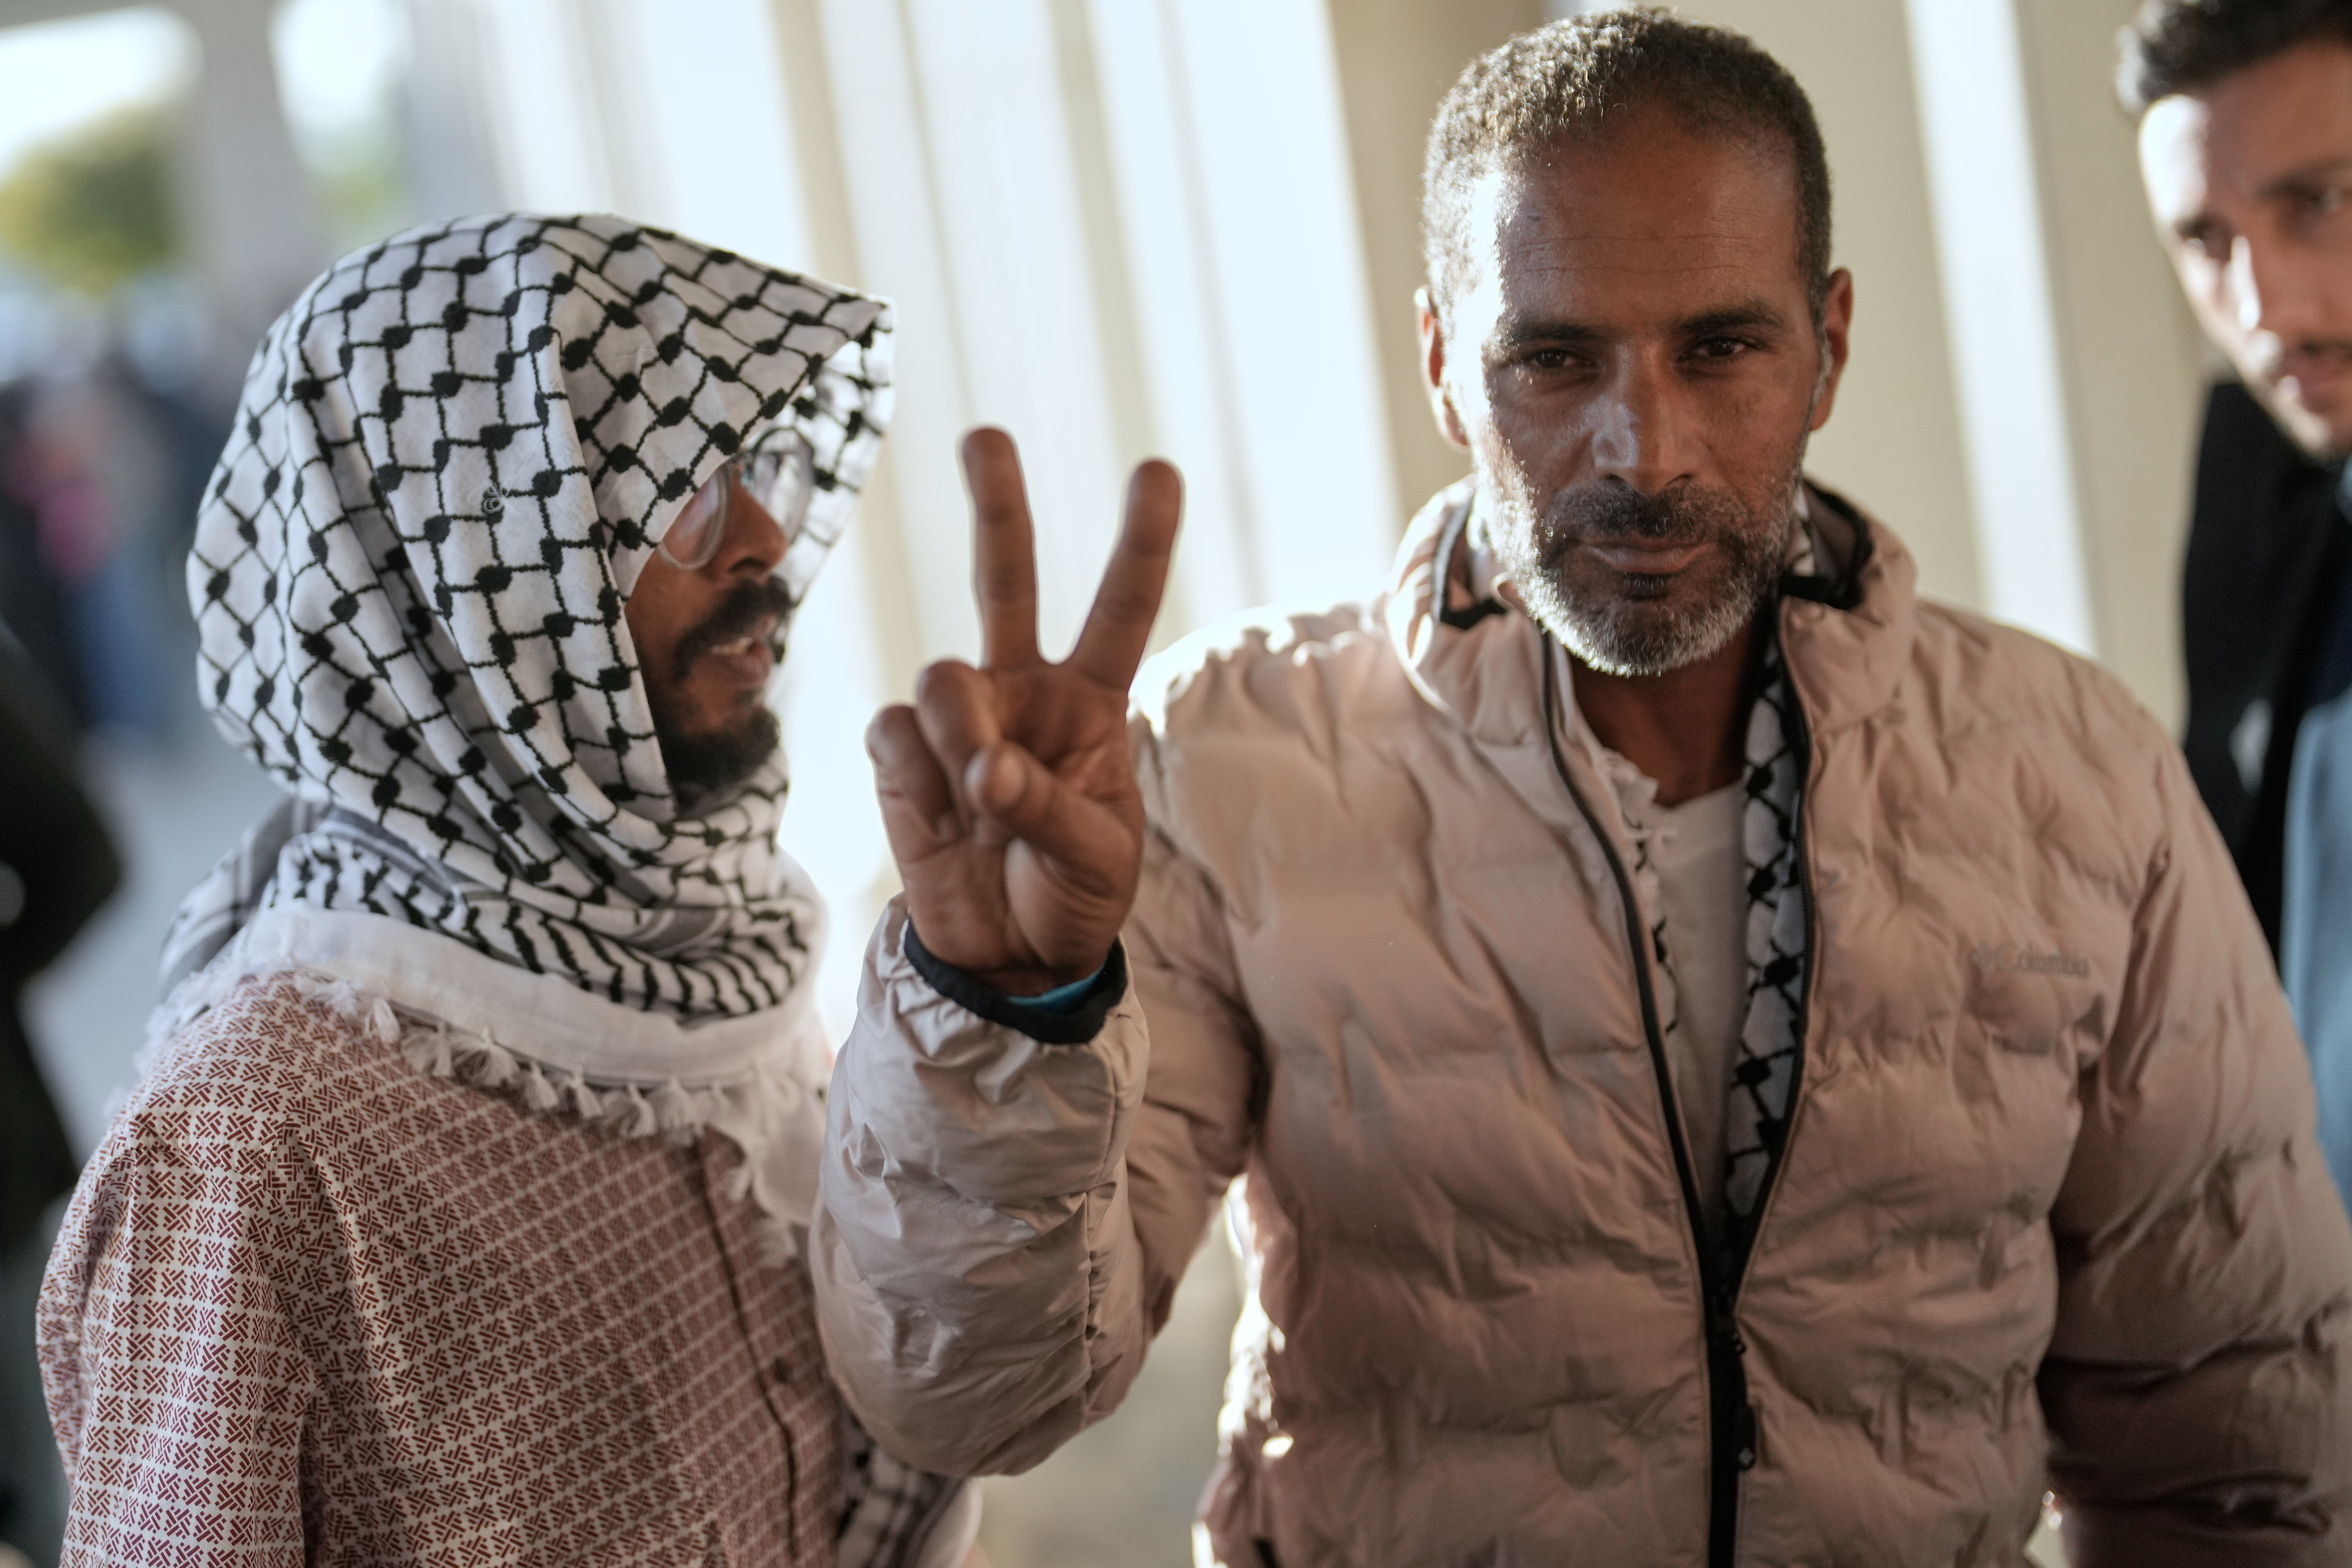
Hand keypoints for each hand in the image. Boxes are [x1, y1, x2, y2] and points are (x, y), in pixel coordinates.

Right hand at [866, 429, 1181, 994]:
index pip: (1121, 609)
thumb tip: (981, 770)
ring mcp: (957, 717)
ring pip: (944, 674)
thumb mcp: (1097, 859)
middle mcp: (1023, 691)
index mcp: (1092, 702)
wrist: (1007, 958)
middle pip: (1006, 579)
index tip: (1159, 471)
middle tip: (985, 437)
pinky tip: (938, 816)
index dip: (1141, 542)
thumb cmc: (1072, 895)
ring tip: (980, 799)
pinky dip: (915, 775)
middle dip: (996, 505)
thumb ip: (1047, 806)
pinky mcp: (898, 754)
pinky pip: (895, 731)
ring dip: (963, 732)